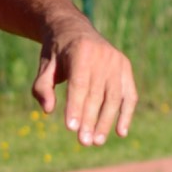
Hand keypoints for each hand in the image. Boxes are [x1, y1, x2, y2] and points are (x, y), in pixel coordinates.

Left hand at [31, 16, 137, 146]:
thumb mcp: (45, 66)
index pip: (79, 84)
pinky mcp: (125, 69)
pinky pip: (129, 95)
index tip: (71, 128)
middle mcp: (102, 55)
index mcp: (81, 50)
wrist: (74, 29)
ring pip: (114, 97)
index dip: (75, 106)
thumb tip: (48, 110)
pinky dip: (126, 114)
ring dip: (106, 122)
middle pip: (97, 93)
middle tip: (83, 142)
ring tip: (96, 142)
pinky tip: (120, 133)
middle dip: (90, 120)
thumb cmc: (56, 53)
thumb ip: (42, 87)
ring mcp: (117, 62)